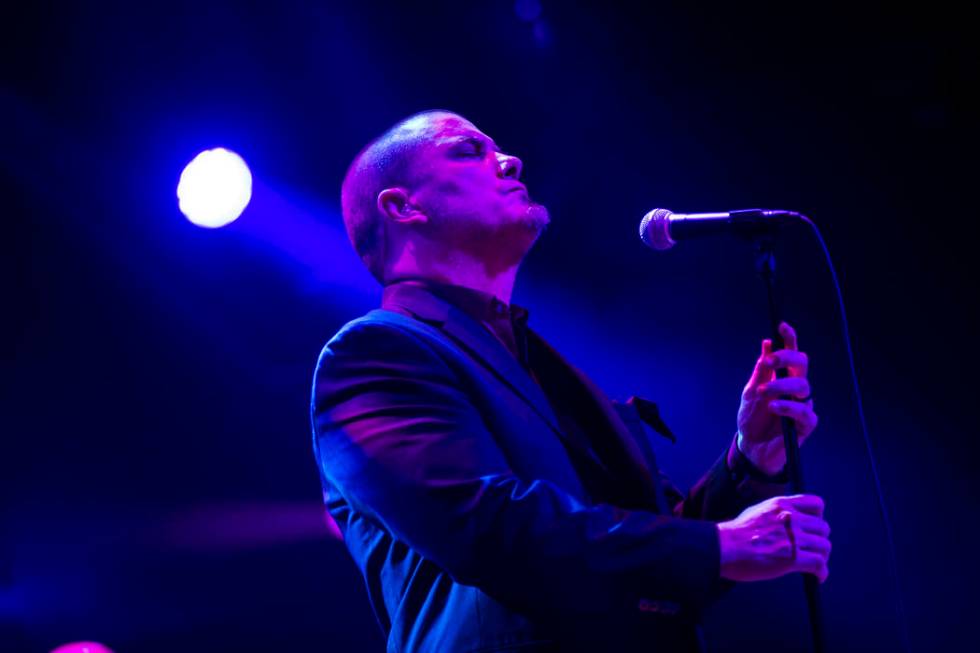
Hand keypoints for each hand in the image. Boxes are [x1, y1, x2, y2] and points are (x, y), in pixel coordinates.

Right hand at [717, 494, 830, 583]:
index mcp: (782, 505)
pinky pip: (818, 564)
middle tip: (813, 550)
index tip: (813, 527)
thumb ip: (776, 513)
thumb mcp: (757, 511)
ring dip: (822, 557)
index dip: (818, 517)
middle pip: (823, 528)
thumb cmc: (734, 533)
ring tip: (816, 565)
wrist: (724, 547)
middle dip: (820, 540)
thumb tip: (787, 519)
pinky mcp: (792, 558)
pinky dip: (821, 572)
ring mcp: (793, 538)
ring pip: (824, 546)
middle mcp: (791, 519)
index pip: (817, 504)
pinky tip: (817, 577)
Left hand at [735, 322, 816, 474]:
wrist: (750, 447)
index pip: (791, 354)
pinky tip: (774, 407)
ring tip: (763, 393)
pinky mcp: (805, 425)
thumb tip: (767, 344)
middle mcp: (796, 388)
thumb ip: (761, 371)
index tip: (781, 325)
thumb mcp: (751, 392)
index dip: (789, 339)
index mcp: (784, 377)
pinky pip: (804, 412)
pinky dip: (788, 407)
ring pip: (803, 386)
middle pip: (802, 365)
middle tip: (769, 360)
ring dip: (781, 386)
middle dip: (786, 358)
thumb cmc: (752, 418)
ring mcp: (803, 405)